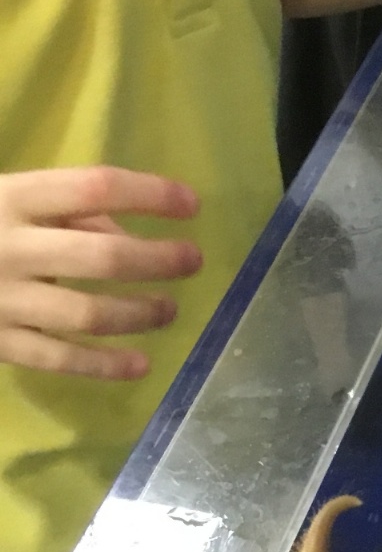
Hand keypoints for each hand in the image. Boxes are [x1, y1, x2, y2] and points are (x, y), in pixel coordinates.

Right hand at [0, 167, 201, 379]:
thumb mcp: (4, 197)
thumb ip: (63, 209)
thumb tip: (126, 230)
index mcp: (9, 197)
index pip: (93, 187)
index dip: (150, 194)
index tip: (191, 203)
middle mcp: (6, 246)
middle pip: (103, 257)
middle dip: (159, 260)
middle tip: (192, 260)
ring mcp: (0, 298)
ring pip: (87, 314)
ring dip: (140, 314)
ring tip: (169, 310)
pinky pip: (57, 359)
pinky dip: (104, 365)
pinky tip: (140, 365)